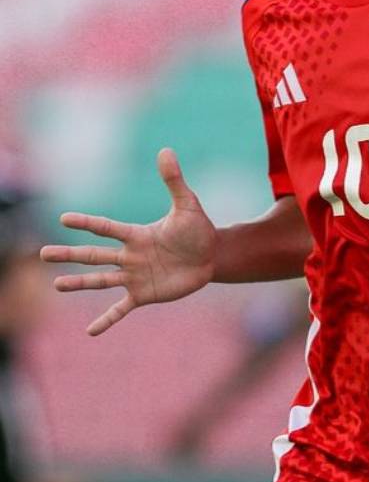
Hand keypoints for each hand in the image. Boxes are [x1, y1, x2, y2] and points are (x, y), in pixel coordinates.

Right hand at [39, 148, 216, 334]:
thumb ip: (174, 180)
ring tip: (56, 285)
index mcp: (137, 235)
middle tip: (43, 253)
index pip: (107, 228)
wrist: (212, 256)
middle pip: (95, 255)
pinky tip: (90, 332)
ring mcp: (134, 276)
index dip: (87, 223)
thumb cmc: (197, 229)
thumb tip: (166, 150)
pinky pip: (121, 308)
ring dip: (80, 283)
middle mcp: (130, 256)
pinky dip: (107, 319)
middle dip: (70, 255)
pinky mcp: (144, 294)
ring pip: (101, 280)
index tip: (63, 218)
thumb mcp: (187, 205)